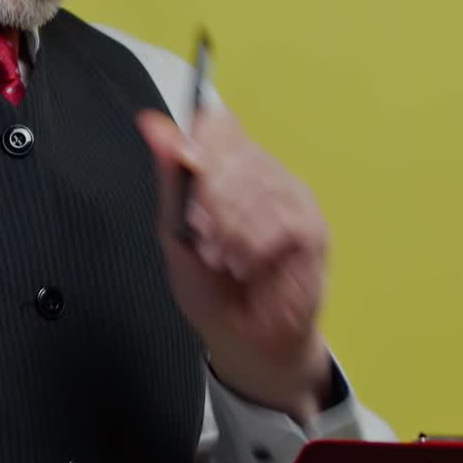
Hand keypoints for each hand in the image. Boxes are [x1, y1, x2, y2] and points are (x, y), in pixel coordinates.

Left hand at [137, 108, 332, 422]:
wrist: (240, 339)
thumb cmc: (210, 286)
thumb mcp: (174, 230)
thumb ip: (168, 175)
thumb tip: (151, 124)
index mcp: (226, 167)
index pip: (218, 123)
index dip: (200, 144)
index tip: (188, 171)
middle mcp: (260, 174)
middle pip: (234, 154)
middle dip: (209, 199)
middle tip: (202, 235)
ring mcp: (289, 197)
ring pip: (258, 184)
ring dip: (231, 228)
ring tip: (223, 258)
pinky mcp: (311, 227)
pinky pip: (282, 219)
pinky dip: (255, 245)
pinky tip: (246, 265)